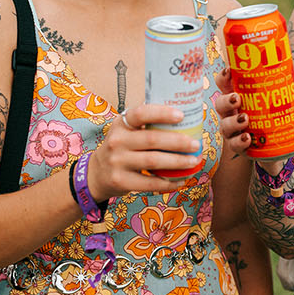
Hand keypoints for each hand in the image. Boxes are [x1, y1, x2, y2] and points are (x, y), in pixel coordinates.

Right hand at [86, 104, 203, 201]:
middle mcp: (117, 141)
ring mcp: (117, 162)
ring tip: (194, 161)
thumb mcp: (126, 130)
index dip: (161, 113)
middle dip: (178, 142)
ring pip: (153, 161)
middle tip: (196, 144)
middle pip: (152, 139)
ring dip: (178, 162)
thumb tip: (182, 111)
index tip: (181, 115)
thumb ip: (146, 122)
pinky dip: (168, 182)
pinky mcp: (121, 181)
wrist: (97, 173)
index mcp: (121, 123)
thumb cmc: (121, 147)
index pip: (140, 113)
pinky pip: (149, 183)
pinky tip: (181, 180)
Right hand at [214, 70, 293, 169]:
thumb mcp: (282, 104)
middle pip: (220, 103)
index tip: (229, 70)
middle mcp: (231, 113)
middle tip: (237, 98)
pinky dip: (239, 141)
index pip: (225, 84)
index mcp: (239, 97)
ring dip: (233, 122)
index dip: (223, 77)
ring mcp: (232, 130)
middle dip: (226, 100)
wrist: (275, 149)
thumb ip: (292, 94)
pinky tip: (247, 138)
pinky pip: (233, 144)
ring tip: (245, 119)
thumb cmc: (272, 119)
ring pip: (224, 125)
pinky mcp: (237, 146)